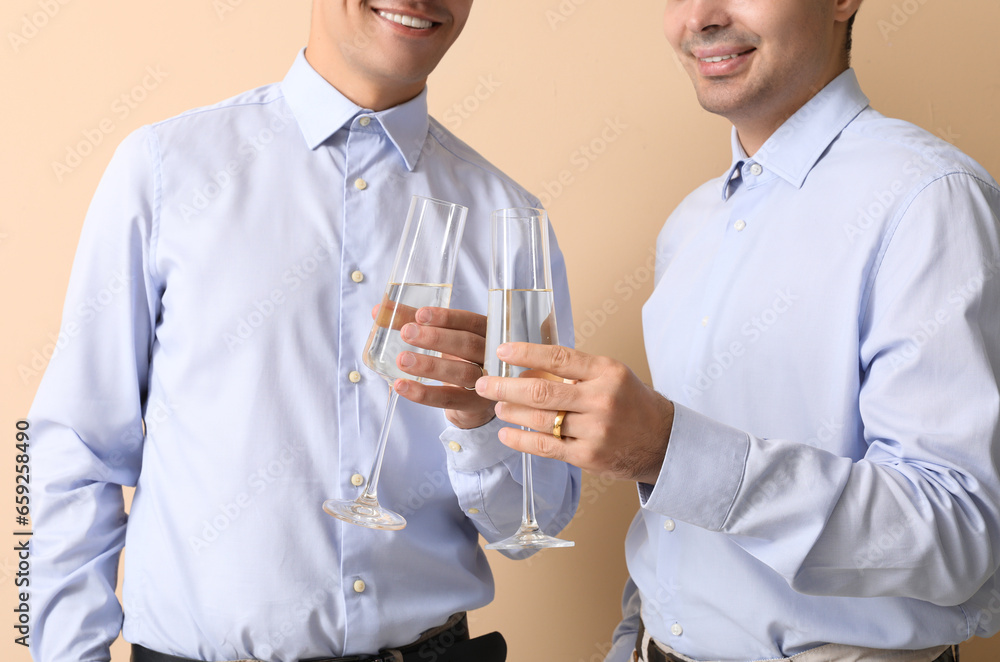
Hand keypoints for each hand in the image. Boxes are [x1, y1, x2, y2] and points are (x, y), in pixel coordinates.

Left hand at [387, 306, 496, 429]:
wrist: (475, 398)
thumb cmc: (459, 358)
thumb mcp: (443, 336)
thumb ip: (416, 322)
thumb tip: (380, 311)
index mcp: (487, 332)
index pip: (470, 320)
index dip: (446, 317)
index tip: (420, 314)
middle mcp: (493, 355)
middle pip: (468, 344)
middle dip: (436, 338)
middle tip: (407, 333)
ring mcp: (487, 381)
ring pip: (462, 372)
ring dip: (430, 366)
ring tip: (402, 360)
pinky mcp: (475, 404)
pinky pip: (449, 399)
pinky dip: (424, 393)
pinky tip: (402, 386)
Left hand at [474, 342, 674, 483]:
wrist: (662, 440)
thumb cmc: (631, 403)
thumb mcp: (611, 375)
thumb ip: (576, 371)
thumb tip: (528, 367)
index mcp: (607, 372)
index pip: (559, 358)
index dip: (526, 353)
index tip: (502, 350)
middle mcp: (601, 400)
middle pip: (542, 392)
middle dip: (505, 387)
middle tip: (484, 383)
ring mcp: (595, 431)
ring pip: (541, 420)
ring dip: (511, 412)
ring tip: (496, 405)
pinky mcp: (588, 456)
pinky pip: (546, 447)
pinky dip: (522, 440)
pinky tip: (506, 433)